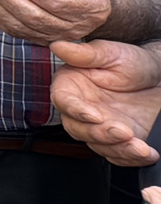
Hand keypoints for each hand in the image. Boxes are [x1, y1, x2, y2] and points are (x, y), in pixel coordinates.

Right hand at [50, 40, 160, 166]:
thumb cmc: (134, 61)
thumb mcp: (111, 53)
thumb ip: (84, 53)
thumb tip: (57, 46)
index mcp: (71, 86)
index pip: (63, 101)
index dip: (76, 110)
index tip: (94, 115)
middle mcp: (81, 109)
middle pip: (77, 128)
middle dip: (100, 134)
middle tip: (123, 132)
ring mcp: (99, 127)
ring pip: (97, 145)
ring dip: (118, 149)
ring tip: (139, 146)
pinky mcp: (117, 141)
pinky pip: (117, 156)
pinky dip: (131, 158)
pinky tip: (145, 152)